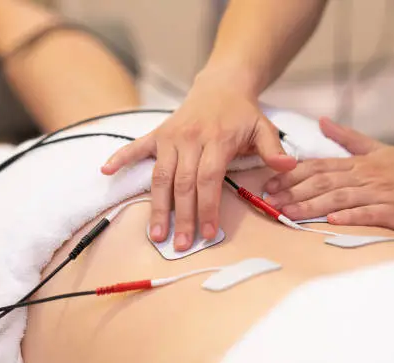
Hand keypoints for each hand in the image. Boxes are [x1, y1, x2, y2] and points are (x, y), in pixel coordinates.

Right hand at [101, 75, 296, 249]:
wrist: (221, 85)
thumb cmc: (242, 114)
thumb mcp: (263, 127)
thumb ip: (273, 149)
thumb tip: (288, 167)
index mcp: (217, 140)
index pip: (209, 180)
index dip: (207, 208)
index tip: (208, 234)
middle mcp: (190, 139)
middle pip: (183, 184)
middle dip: (182, 217)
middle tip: (181, 246)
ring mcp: (170, 136)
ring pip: (160, 176)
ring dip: (157, 206)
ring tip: (156, 234)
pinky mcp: (157, 134)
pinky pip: (136, 147)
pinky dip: (120, 159)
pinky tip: (106, 172)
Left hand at [263, 117, 393, 230]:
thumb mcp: (379, 149)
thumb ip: (349, 138)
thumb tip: (323, 123)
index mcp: (359, 163)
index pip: (319, 166)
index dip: (292, 174)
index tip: (271, 182)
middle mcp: (365, 176)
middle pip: (323, 182)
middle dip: (293, 191)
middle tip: (270, 200)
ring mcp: (380, 193)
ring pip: (340, 197)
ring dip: (311, 206)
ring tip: (288, 213)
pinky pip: (369, 213)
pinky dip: (349, 216)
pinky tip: (330, 221)